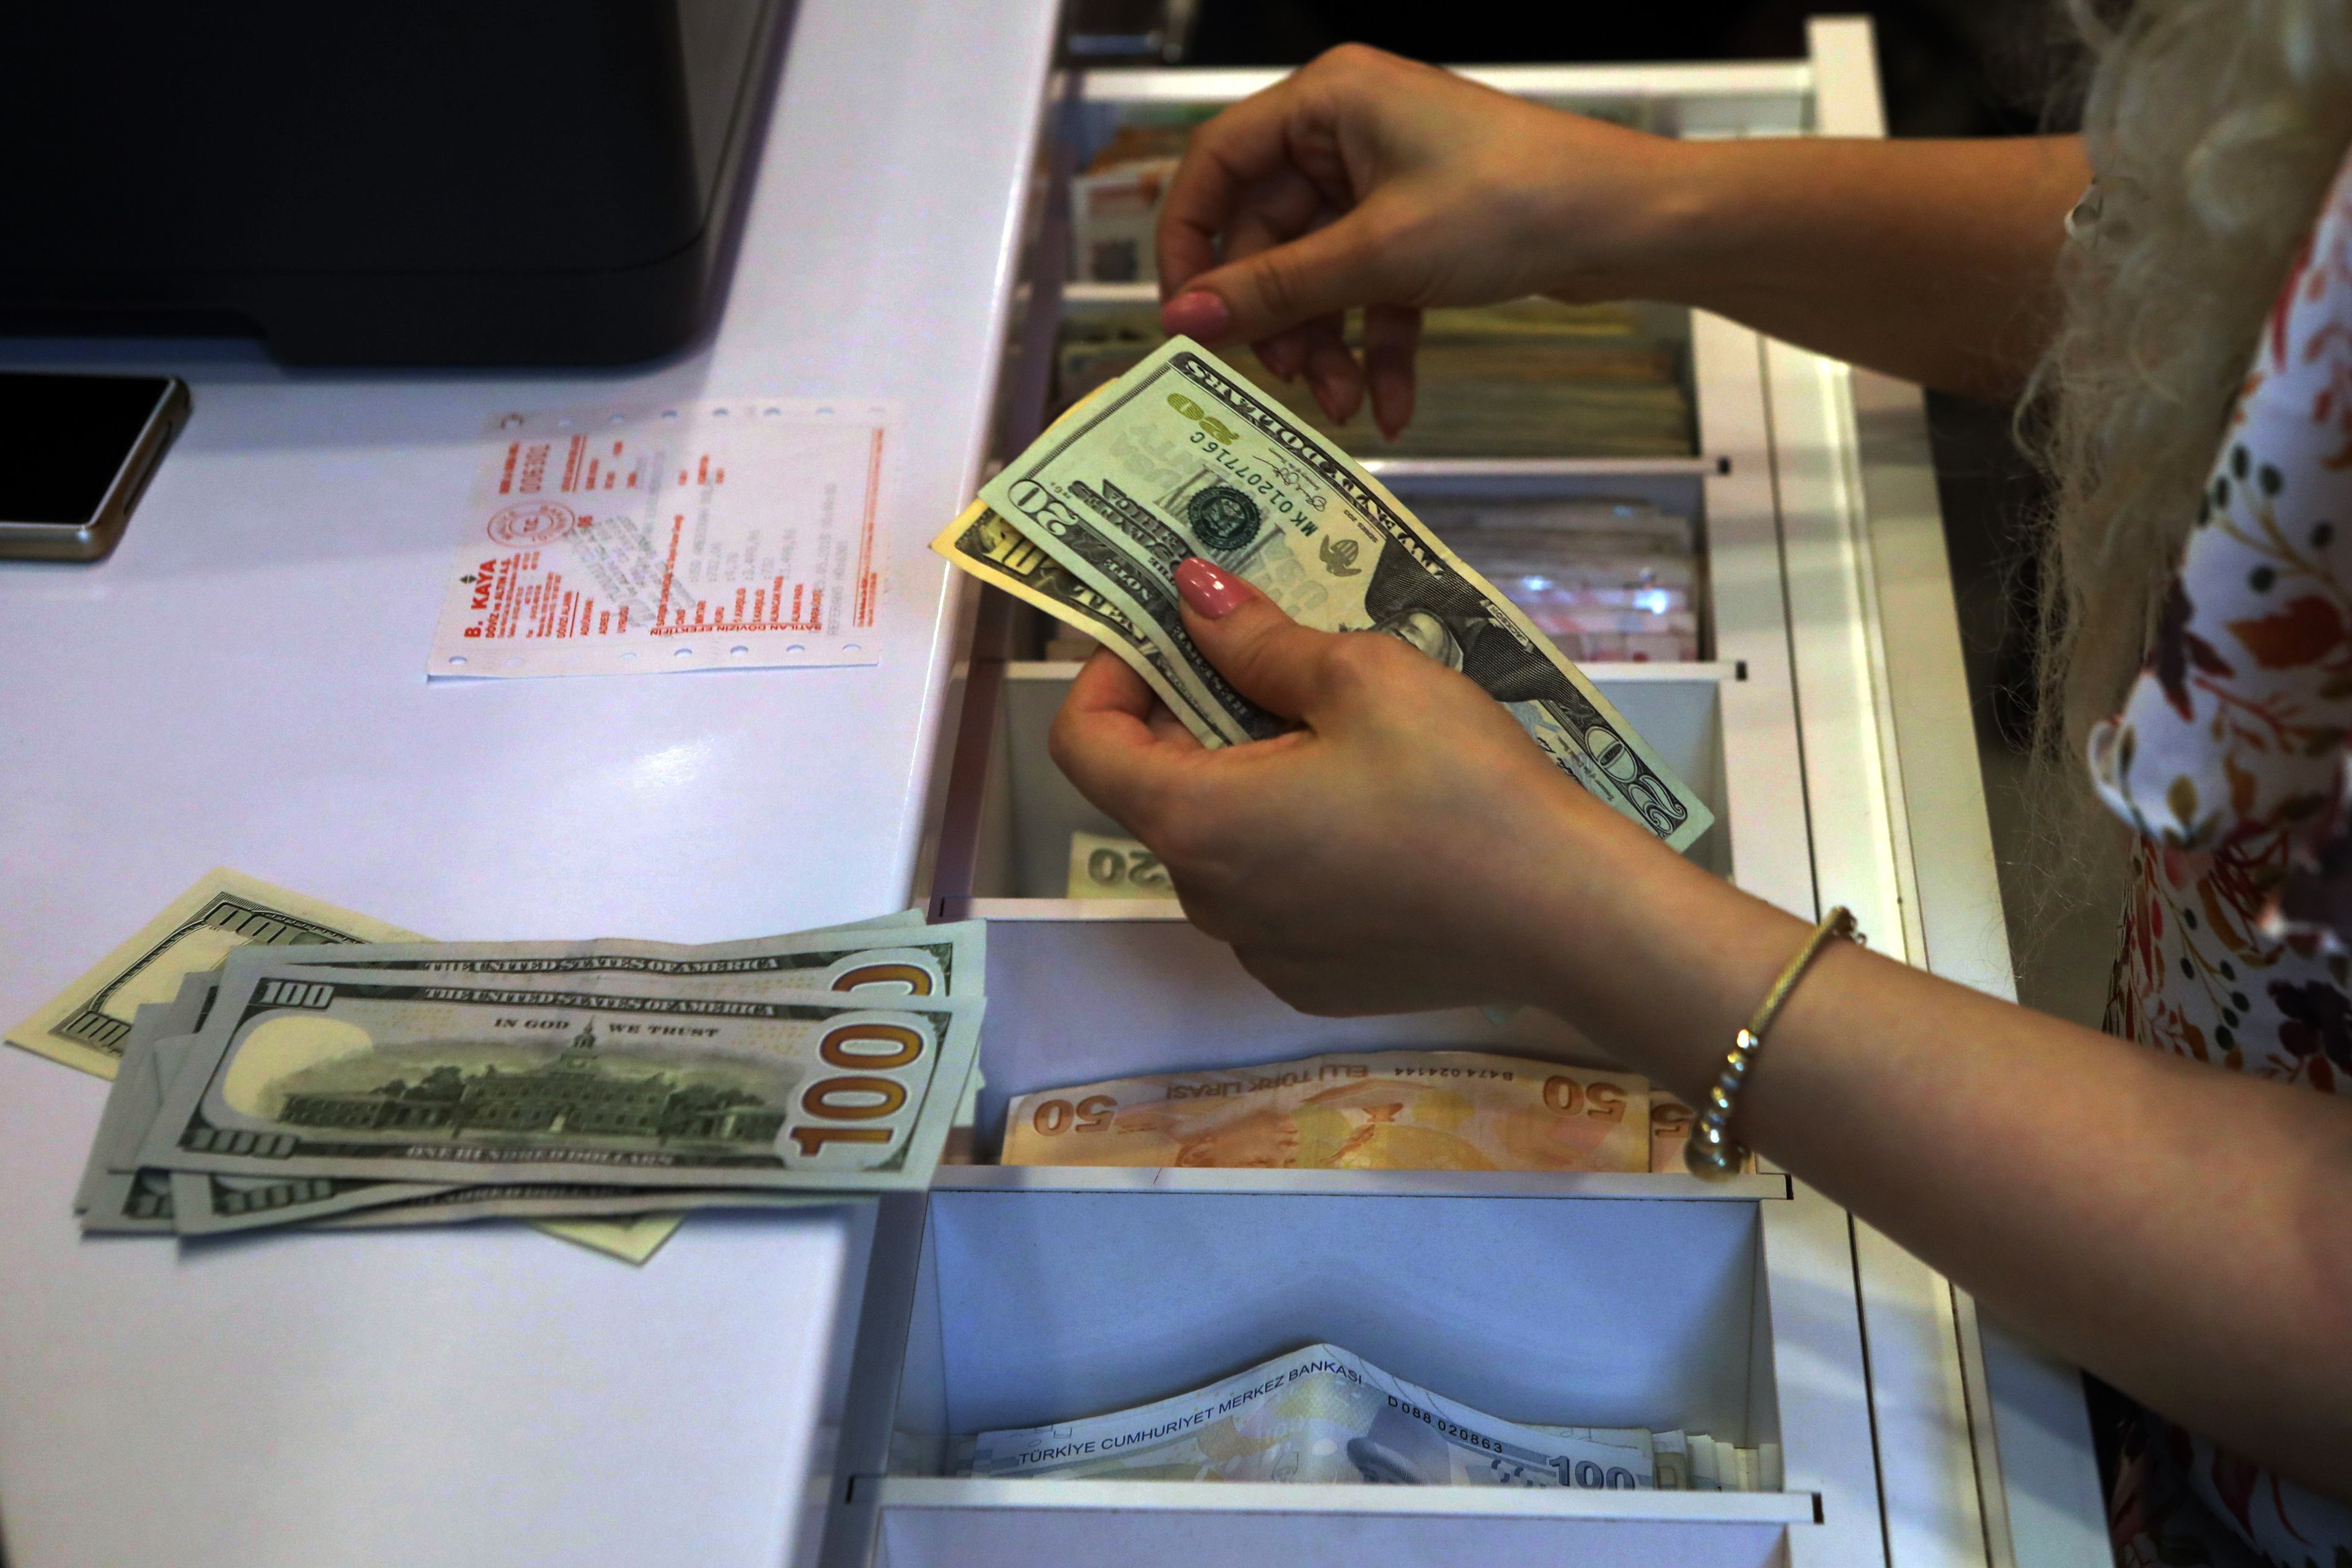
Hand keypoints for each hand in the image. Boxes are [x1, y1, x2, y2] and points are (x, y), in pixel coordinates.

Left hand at [1048, 559, 1654, 1014]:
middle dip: (1195, 717)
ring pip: (1220, 843)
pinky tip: (1375, 816)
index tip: (1171, 633)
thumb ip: (1257, 639)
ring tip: (1339, 736)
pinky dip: (1295, 845)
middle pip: (1156, 790)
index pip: (1085, 744)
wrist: (1567, 916)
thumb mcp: (1361, 676)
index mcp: (1195, 819)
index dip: (1111, 674)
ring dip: (1251, 781)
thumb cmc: (1460, 785)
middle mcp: (1207, 899)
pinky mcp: (1315, 979)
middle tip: (1272, 661)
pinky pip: (1273, 897)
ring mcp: (1260, 950)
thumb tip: (1192, 597)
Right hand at [1154, 44, 1692, 437]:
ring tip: (1343, 406)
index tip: (1185, 318)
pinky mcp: (1421, 227)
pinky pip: (1372, 290)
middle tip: (1284, 382)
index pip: (1216, 164)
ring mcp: (1387, 181)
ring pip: (1320, 273)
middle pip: (1268, 234)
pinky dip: (1376, 346)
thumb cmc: (1516, 202)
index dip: (1189, 243)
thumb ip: (1274, 290)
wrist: (1631, 224)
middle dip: (1279, 318)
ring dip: (1327, 345)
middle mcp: (1348, 130)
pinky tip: (1390, 405)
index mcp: (1327, 100)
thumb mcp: (1378, 254)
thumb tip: (1184, 320)